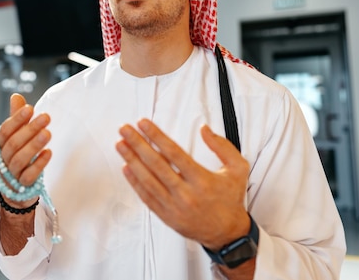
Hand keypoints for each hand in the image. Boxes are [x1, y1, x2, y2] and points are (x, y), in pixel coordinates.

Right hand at [0, 93, 52, 206]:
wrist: (15, 189)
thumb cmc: (16, 158)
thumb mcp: (16, 136)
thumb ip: (17, 118)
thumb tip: (16, 96)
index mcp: (0, 146)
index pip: (5, 131)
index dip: (17, 119)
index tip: (30, 108)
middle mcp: (3, 159)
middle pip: (13, 144)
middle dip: (29, 130)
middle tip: (46, 117)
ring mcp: (11, 174)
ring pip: (20, 160)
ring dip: (34, 145)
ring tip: (48, 134)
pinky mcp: (22, 186)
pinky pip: (28, 176)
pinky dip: (39, 165)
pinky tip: (48, 153)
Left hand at [115, 119, 250, 249]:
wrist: (228, 234)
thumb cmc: (230, 199)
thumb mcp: (237, 169)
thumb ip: (222, 146)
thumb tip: (204, 129)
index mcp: (202, 179)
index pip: (173, 152)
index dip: (156, 136)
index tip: (144, 124)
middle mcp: (185, 193)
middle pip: (156, 164)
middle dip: (137, 144)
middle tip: (125, 130)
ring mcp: (174, 206)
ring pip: (147, 180)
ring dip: (131, 160)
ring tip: (120, 145)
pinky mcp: (166, 216)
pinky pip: (146, 197)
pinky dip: (135, 182)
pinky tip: (126, 168)